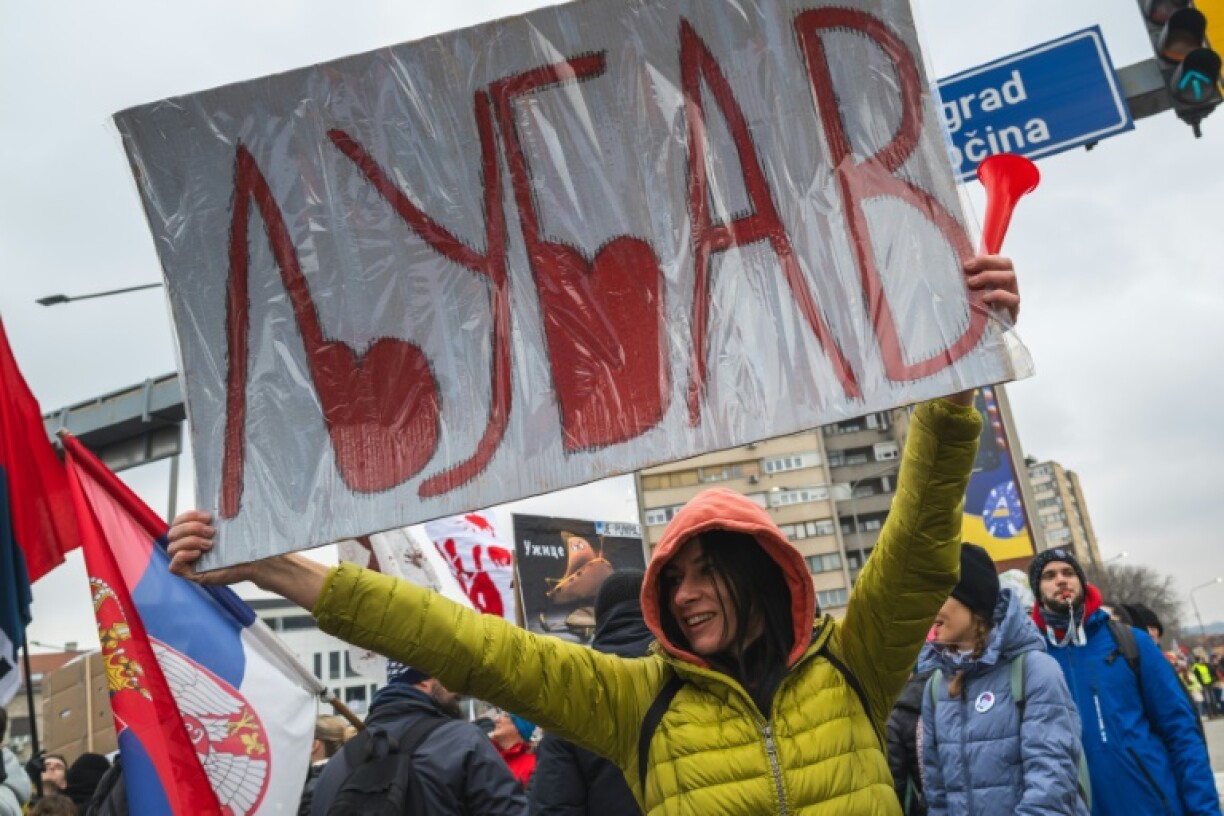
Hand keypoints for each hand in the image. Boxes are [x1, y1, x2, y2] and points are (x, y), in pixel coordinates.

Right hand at [167, 509, 258, 584]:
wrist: (255, 562)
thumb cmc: (242, 544)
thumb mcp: (227, 526)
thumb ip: (217, 515)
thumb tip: (217, 498)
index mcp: (192, 534)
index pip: (178, 522)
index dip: (189, 516)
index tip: (208, 517)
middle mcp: (187, 547)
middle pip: (172, 533)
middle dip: (191, 528)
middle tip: (211, 531)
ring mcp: (188, 562)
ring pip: (172, 548)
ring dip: (190, 541)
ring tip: (209, 544)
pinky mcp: (191, 574)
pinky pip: (173, 566)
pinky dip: (183, 556)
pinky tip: (198, 554)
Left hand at [946, 254, 1019, 406]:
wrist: (962, 352)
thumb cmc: (956, 322)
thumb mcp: (954, 301)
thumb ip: (954, 286)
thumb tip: (932, 268)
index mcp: (994, 281)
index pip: (999, 261)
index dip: (986, 258)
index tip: (965, 265)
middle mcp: (1005, 289)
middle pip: (1008, 266)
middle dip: (988, 266)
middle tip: (968, 275)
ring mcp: (1010, 303)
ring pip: (1011, 279)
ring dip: (991, 278)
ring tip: (972, 286)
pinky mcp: (1010, 317)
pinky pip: (1013, 300)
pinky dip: (998, 296)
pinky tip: (984, 300)